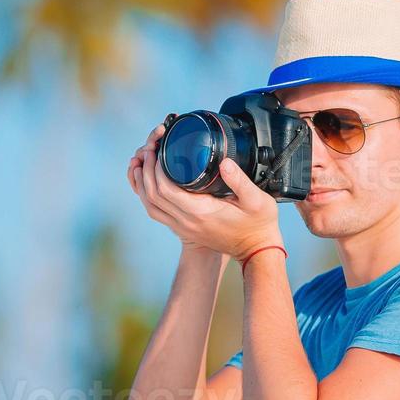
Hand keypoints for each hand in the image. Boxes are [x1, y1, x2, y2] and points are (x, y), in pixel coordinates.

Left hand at [128, 126, 282, 261]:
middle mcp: (186, 222)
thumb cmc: (258, 225)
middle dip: (146, 170)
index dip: (156, 168)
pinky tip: (149, 180)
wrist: (255, 250)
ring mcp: (182, 227)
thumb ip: (241, 181)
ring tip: (144, 161)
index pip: (165, 189)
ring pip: (149, 205)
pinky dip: (147, 195)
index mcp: (200, 212)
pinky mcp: (182, 228)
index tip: (158, 149)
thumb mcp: (257, 201)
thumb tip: (224, 162)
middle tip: (149, 149)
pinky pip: (156, 211)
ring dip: (142, 183)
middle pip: (151, 195)